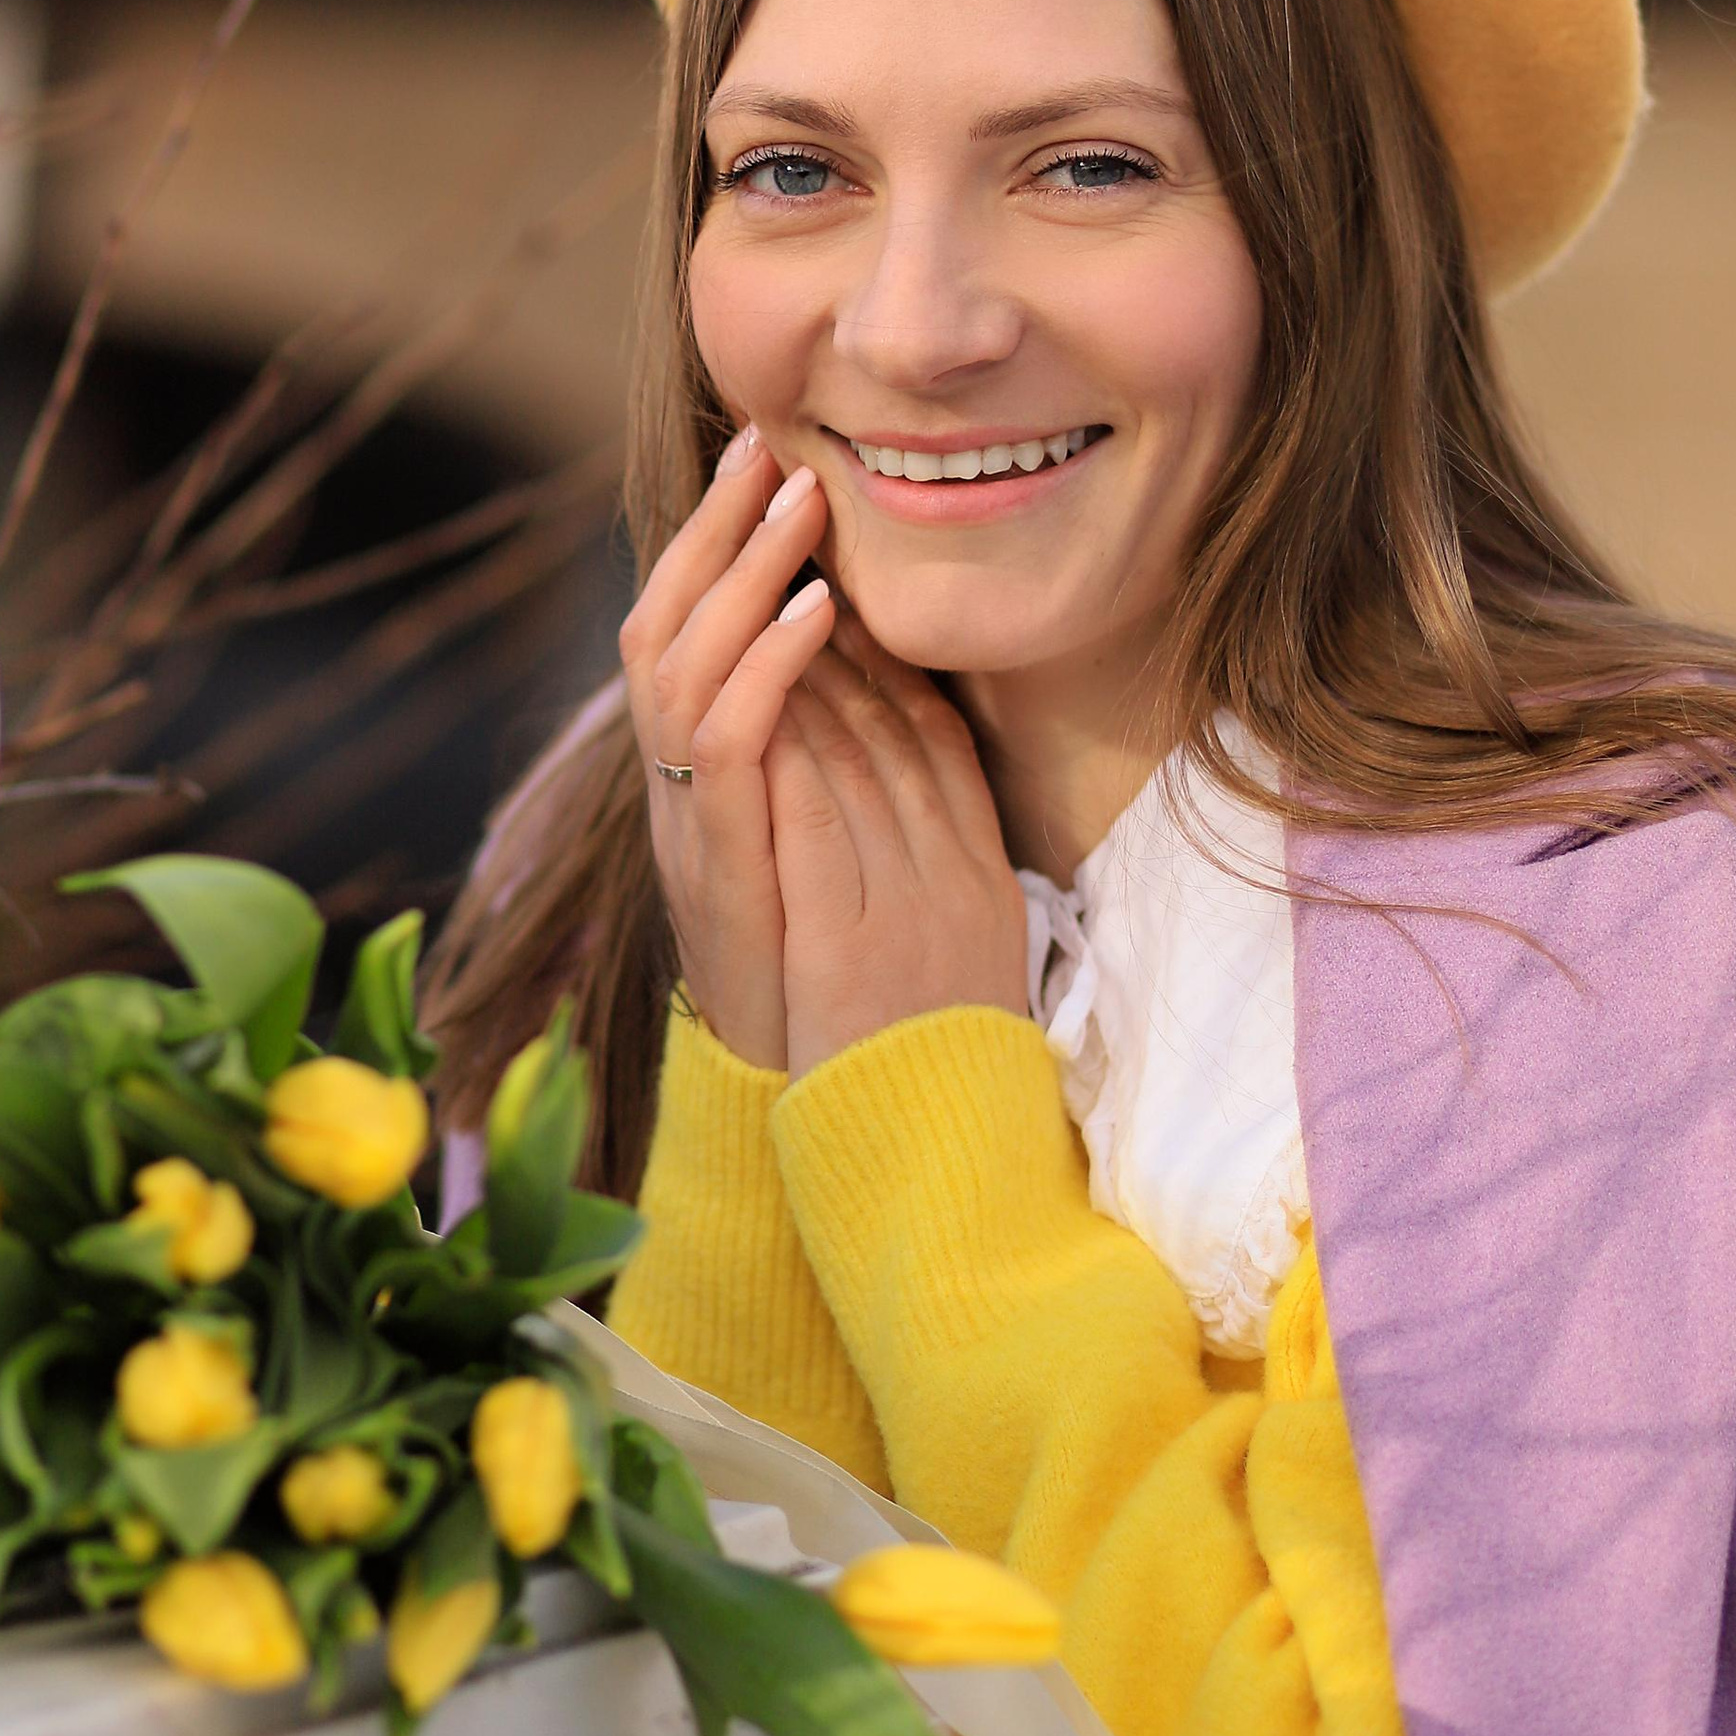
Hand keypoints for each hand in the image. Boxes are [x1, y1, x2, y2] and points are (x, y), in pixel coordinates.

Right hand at [617, 428, 834, 1068]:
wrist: (826, 1089)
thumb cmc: (839, 958)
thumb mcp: (830, 827)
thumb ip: (830, 745)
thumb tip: (871, 649)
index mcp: (698, 772)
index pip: (683, 626)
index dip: (712, 542)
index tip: (762, 456)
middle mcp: (675, 786)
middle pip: (662, 623)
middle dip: (712, 529)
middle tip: (766, 446)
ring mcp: (689, 822)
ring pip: (682, 665)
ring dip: (743, 575)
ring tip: (800, 505)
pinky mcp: (721, 861)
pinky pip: (727, 742)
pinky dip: (769, 667)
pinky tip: (819, 614)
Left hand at [763, 622, 1029, 1076]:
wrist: (938, 1156)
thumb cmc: (938, 1067)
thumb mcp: (965, 958)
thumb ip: (943, 881)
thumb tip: (916, 815)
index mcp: (983, 879)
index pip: (940, 744)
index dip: (893, 667)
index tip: (850, 609)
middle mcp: (952, 878)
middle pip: (895, 733)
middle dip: (839, 645)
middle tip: (792, 578)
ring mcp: (907, 906)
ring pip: (854, 761)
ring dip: (805, 678)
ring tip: (762, 612)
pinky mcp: (848, 942)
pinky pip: (815, 826)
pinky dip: (785, 757)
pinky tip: (752, 704)